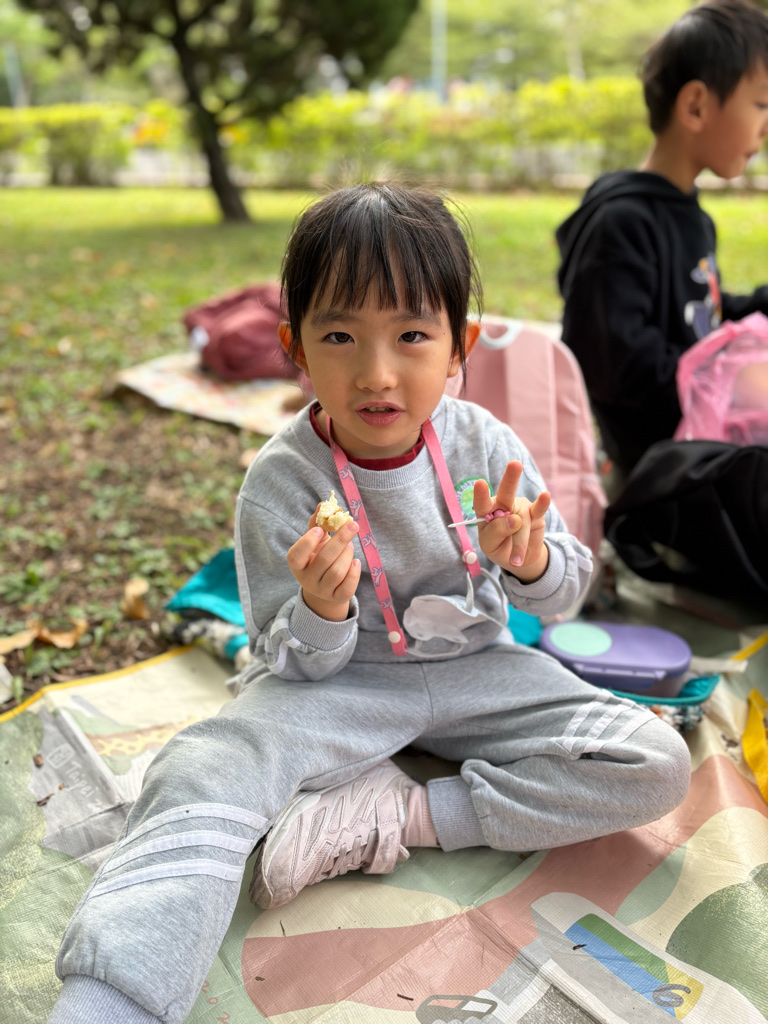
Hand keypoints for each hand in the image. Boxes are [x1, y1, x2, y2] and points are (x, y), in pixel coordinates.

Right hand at [287, 504, 361, 620]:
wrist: (324, 586)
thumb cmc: (317, 557)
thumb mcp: (314, 542)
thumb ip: (317, 524)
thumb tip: (323, 504)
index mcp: (297, 564)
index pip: (296, 555)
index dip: (307, 543)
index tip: (320, 530)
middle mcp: (306, 579)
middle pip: (324, 559)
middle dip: (340, 540)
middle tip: (352, 525)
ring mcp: (321, 590)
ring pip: (338, 571)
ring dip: (347, 553)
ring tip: (349, 545)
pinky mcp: (337, 598)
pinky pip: (348, 585)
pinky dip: (354, 571)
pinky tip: (355, 561)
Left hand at [473, 461, 550, 581]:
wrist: (519, 559)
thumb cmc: (499, 547)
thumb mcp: (491, 545)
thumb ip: (497, 532)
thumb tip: (514, 520)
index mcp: (487, 511)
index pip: (482, 503)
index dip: (481, 494)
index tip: (480, 484)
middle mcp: (504, 505)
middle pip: (506, 493)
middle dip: (510, 479)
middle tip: (515, 464)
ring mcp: (520, 508)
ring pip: (521, 523)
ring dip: (520, 543)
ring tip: (516, 560)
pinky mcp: (536, 514)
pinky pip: (540, 509)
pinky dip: (543, 504)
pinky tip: (545, 496)